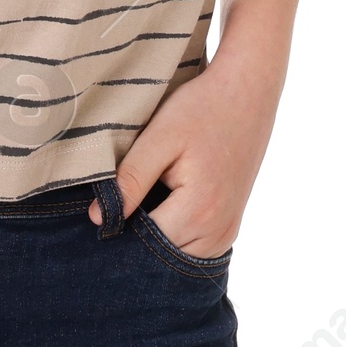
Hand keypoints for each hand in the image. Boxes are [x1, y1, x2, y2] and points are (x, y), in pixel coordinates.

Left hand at [88, 48, 283, 256]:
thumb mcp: (160, 137)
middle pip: (164, 254)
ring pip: (179, 254)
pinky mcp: (230, 224)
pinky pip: (196, 246)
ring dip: (157, 235)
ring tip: (141, 198)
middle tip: (120, 200)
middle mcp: (218, 231)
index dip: (119, 227)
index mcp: (199, 211)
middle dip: (137, 235)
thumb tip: (99, 217)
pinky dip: (176, 232)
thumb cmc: (201, 108)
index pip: (145, 243)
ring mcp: (228, 231)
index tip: (104, 208)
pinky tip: (162, 203)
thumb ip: (130, 179)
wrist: (246, 92)